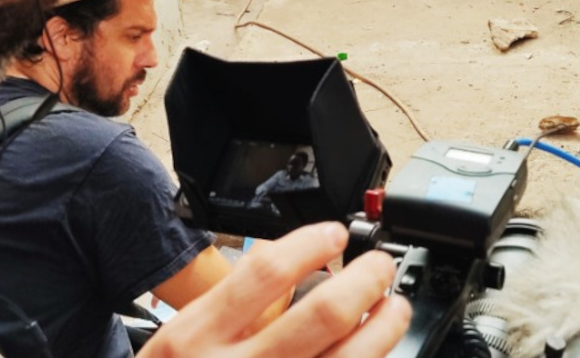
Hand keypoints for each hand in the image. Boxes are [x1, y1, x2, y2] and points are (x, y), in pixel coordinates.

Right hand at [136, 223, 410, 357]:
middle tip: (379, 267)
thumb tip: (298, 258)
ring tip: (394, 309)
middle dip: (366, 280)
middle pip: (324, 314)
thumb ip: (236, 301)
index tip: (334, 234)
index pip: (266, 273)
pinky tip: (375, 354)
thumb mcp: (185, 337)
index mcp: (197, 336)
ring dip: (384, 327)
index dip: (310, 245)